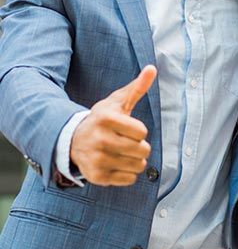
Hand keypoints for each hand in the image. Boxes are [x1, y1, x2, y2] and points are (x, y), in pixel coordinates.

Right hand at [70, 65, 156, 186]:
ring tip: (121, 153)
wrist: (73, 140)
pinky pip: (130, 179)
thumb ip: (137, 87)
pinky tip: (115, 163)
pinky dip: (128, 173)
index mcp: (106, 119)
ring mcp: (97, 160)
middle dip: (140, 146)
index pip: (142, 132)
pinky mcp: (97, 177)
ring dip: (135, 160)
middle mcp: (99, 140)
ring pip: (139, 166)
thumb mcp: (118, 102)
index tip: (127, 128)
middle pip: (143, 150)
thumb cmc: (103, 119)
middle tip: (126, 142)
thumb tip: (152, 68)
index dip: (138, 131)